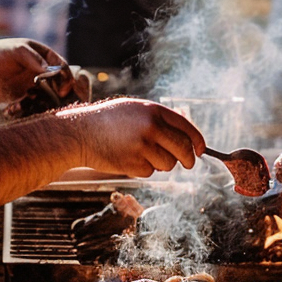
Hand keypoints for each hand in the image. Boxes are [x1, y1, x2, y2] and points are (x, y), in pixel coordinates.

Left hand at [0, 38, 67, 103]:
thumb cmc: (2, 52)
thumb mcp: (17, 49)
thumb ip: (33, 58)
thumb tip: (49, 70)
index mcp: (44, 56)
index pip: (61, 66)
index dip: (66, 76)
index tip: (64, 87)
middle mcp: (43, 71)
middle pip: (60, 82)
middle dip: (63, 90)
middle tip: (60, 97)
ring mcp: (35, 85)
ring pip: (50, 95)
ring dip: (50, 101)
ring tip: (45, 106)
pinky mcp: (25, 97)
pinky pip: (34, 105)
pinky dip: (33, 108)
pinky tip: (22, 107)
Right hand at [58, 98, 205, 177]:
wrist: (80, 132)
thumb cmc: (108, 120)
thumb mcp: (135, 109)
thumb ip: (159, 118)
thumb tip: (185, 134)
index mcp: (154, 111)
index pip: (186, 128)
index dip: (197, 141)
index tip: (200, 150)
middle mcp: (151, 127)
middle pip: (183, 149)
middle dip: (189, 159)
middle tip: (188, 163)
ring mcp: (142, 146)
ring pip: (169, 165)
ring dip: (162, 164)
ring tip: (143, 154)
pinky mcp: (133, 163)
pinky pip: (150, 172)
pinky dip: (144, 169)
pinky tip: (129, 158)